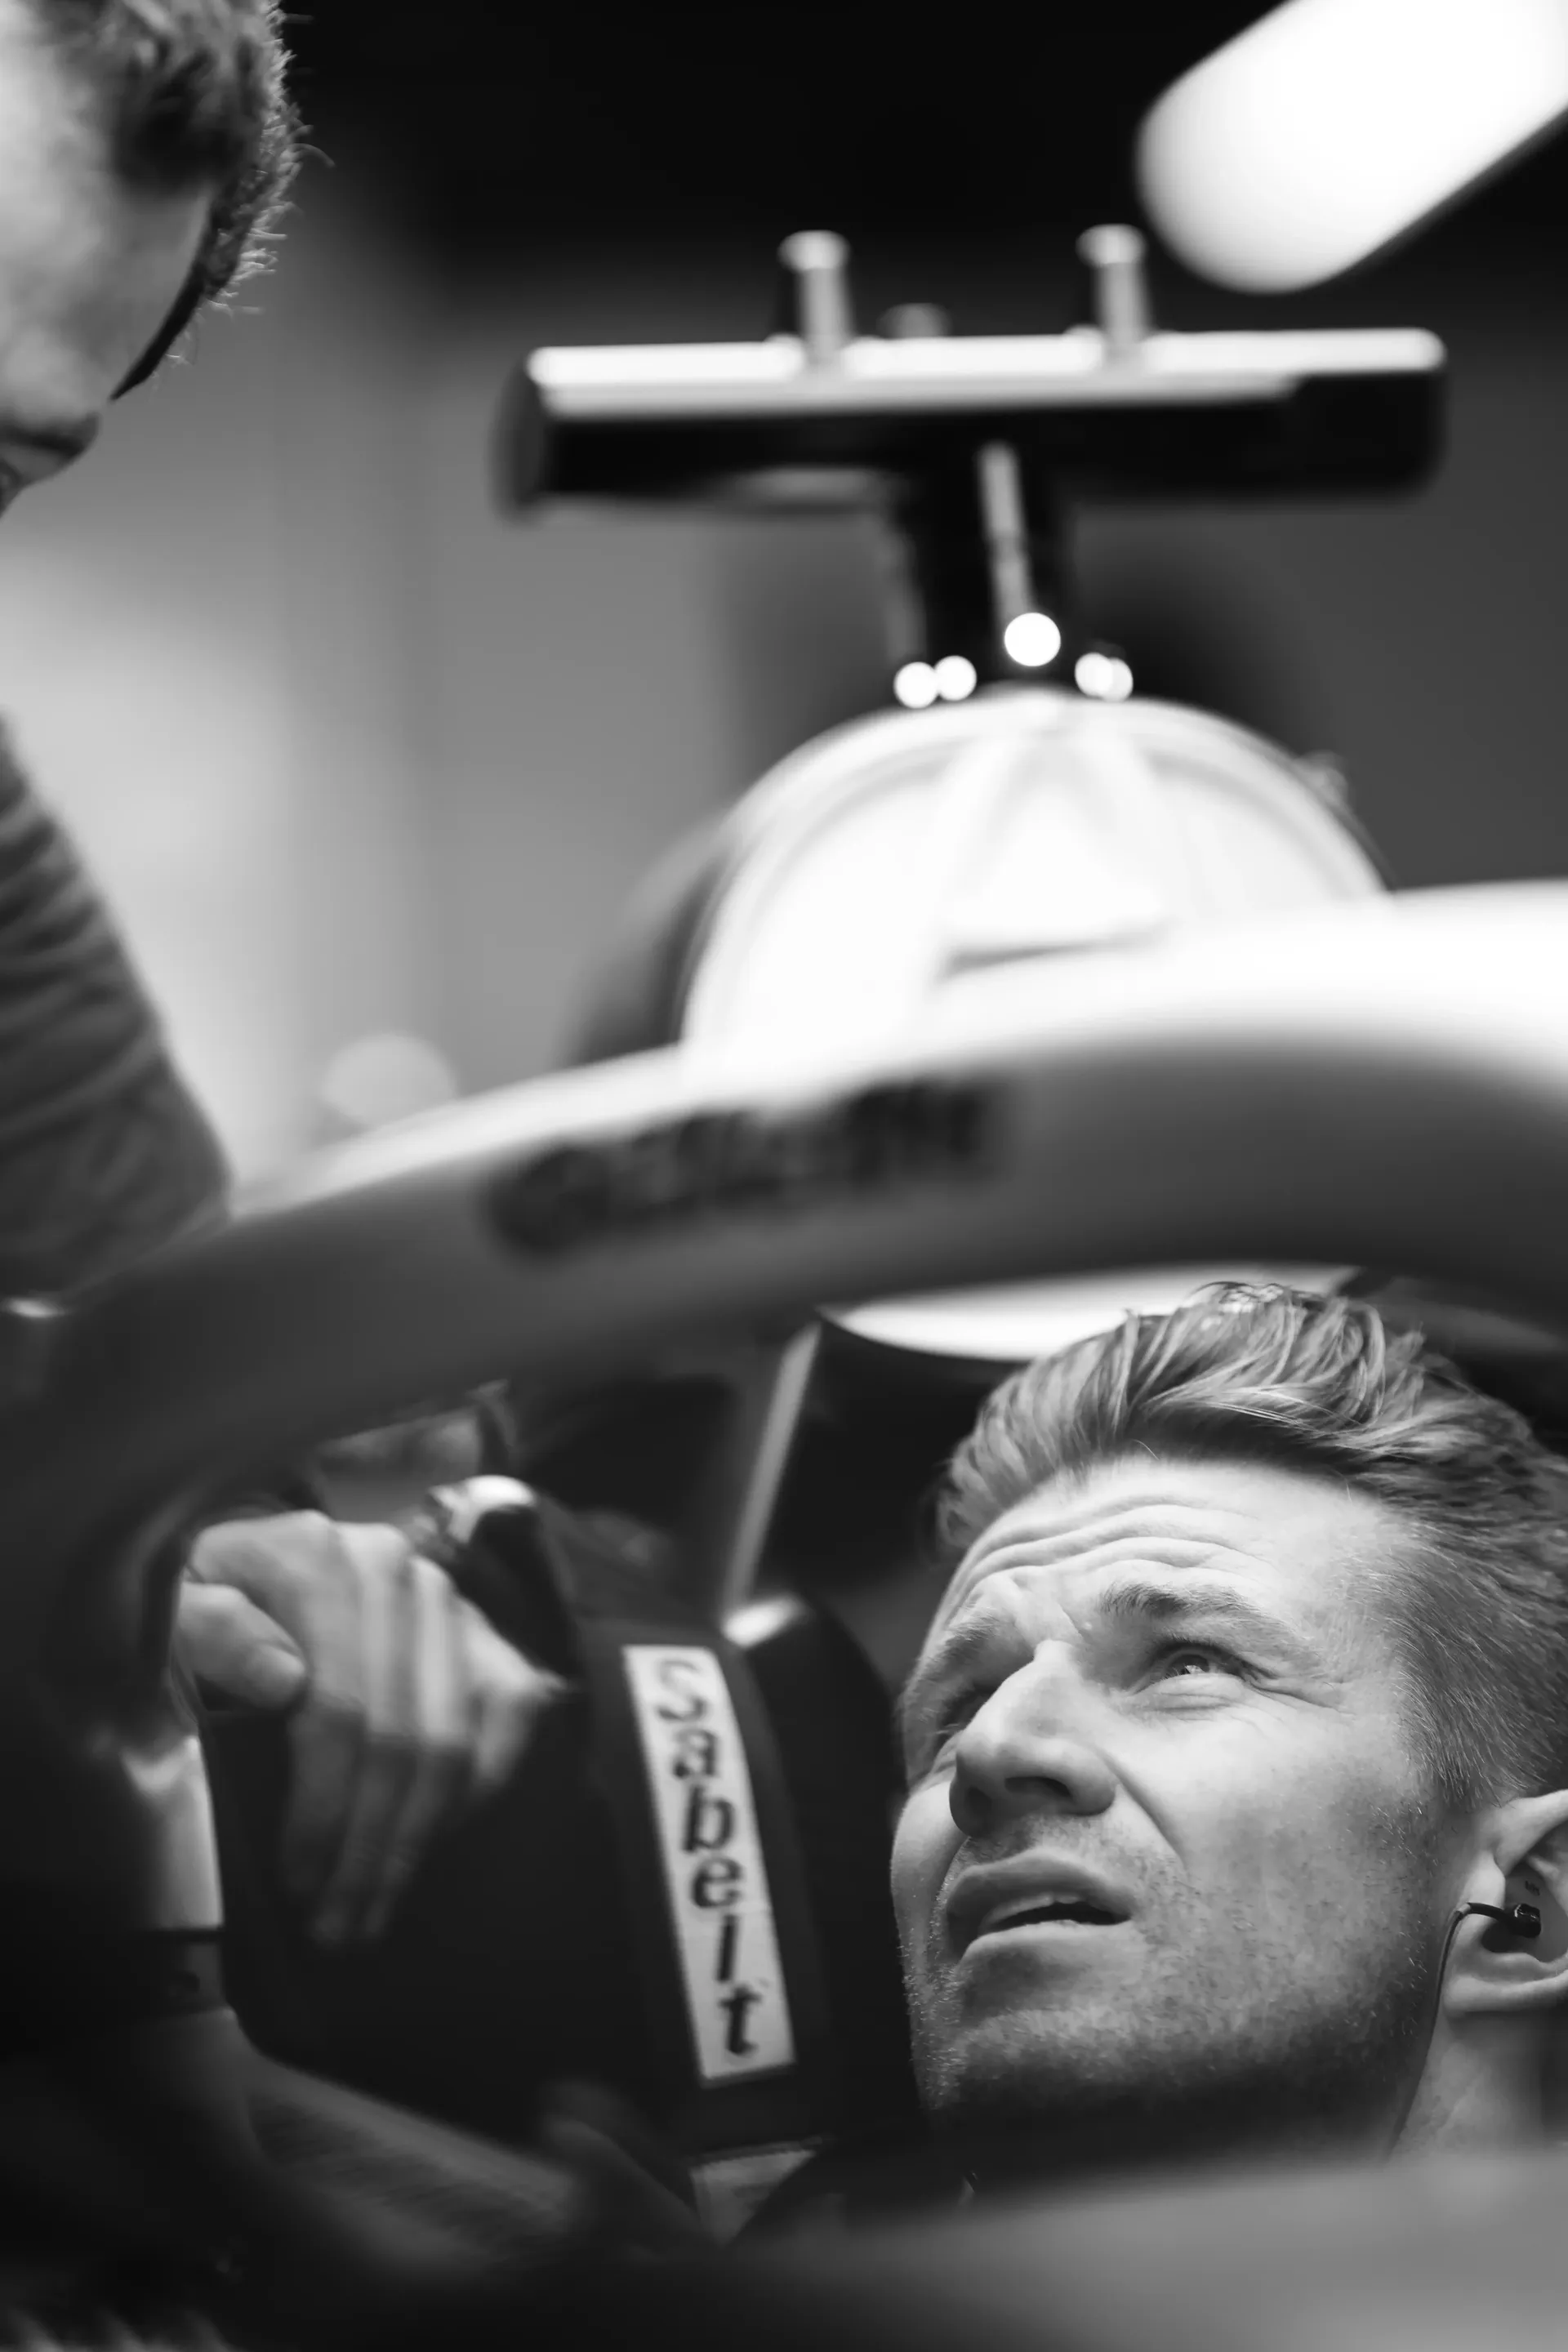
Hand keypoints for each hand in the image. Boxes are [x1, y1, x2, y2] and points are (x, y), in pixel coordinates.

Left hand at [177, 1511, 560, 1944]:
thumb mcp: (170, 1614)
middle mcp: (396, 1570)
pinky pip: (510, 1712)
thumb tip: (283, 1680)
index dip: (322, 1808)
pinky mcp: (484, 1628)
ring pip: (455, 1738)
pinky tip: (433, 1841)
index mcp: (315, 1557)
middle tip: (339, 1925)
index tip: (298, 1884)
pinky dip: (479, 1788)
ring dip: (418, 1840)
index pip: (337, 1706)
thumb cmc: (200, 1609)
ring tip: (374, 1909)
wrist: (248, 1574)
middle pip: (401, 1734)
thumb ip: (207, 1631)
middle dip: (370, 1847)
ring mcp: (447, 1599)